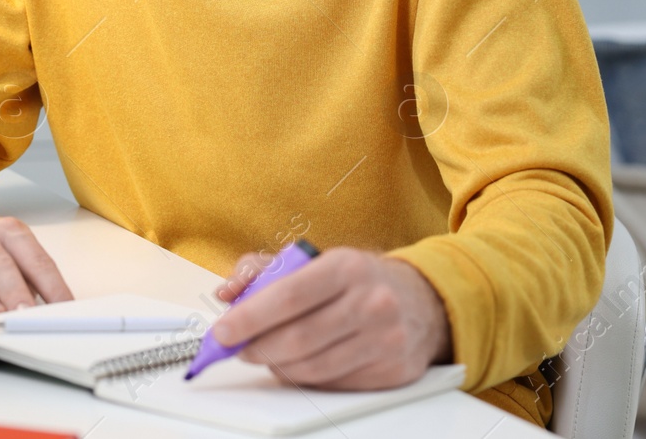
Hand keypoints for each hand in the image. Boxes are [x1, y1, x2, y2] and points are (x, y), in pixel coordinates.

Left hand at [210, 247, 451, 388]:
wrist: (421, 300)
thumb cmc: (357, 279)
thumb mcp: (314, 260)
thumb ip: (264, 269)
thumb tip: (227, 293)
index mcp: (347, 266)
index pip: (288, 296)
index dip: (249, 318)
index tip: (223, 331)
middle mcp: (371, 302)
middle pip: (297, 339)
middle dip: (258, 348)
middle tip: (239, 349)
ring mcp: (385, 339)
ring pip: (313, 368)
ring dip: (278, 366)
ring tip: (267, 355)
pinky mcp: (392, 371)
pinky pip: (334, 385)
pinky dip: (306, 379)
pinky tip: (299, 365)